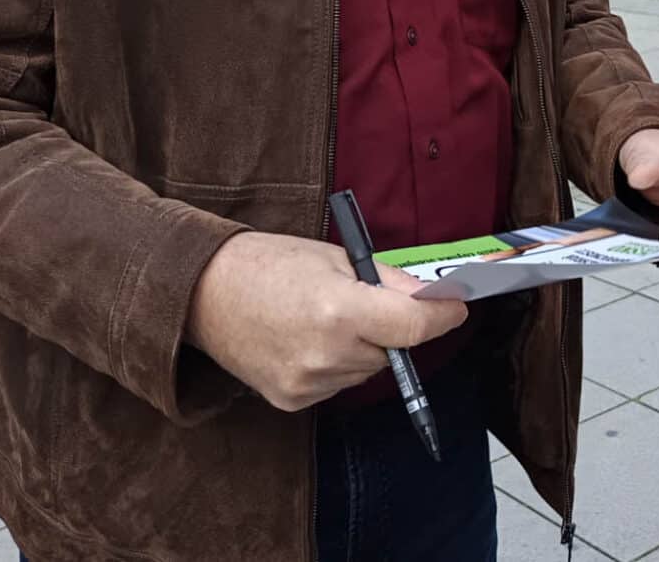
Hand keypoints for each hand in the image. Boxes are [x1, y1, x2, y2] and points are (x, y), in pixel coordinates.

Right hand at [186, 232, 467, 411]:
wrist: (203, 292)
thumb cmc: (269, 264)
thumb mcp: (335, 257)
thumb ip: (388, 281)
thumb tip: (433, 296)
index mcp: (339, 311)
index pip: (414, 327)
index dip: (442, 315)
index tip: (455, 307)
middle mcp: (326, 355)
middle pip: (392, 351)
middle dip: (392, 327)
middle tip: (365, 301)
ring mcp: (308, 384)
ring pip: (366, 370)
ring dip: (362, 347)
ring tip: (324, 318)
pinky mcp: (292, 402)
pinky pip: (337, 384)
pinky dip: (335, 364)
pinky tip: (305, 340)